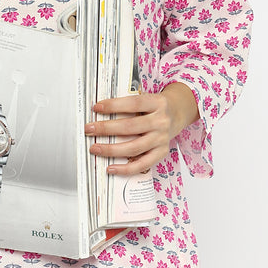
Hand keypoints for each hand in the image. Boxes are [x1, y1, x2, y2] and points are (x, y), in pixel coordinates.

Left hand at [84, 84, 198, 175]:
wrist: (178, 113)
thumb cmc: (155, 107)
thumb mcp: (147, 99)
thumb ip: (129, 105)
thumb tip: (100, 113)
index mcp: (157, 103)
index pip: (133, 103)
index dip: (114, 105)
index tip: (96, 108)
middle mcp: (161, 121)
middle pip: (130, 127)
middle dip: (106, 128)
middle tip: (89, 129)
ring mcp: (162, 139)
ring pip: (134, 147)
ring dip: (111, 149)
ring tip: (95, 148)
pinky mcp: (162, 152)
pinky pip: (142, 164)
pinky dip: (125, 168)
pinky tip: (110, 168)